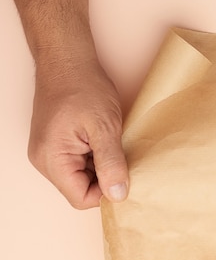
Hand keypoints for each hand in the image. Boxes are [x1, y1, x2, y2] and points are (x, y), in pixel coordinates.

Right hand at [27, 55, 128, 208]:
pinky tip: (107, 142)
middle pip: (81, 190)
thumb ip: (111, 163)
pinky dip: (96, 157)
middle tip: (124, 157)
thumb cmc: (83, 87)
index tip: (127, 177)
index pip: (81, 198)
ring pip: (82, 177)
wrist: (68, 60)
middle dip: (105, 179)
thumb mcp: (105, 127)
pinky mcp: (57, 144)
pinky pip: (79, 163)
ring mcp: (49, 152)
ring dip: (102, 167)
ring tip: (114, 145)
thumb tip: (118, 195)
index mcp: (52, 160)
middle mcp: (45, 160)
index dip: (106, 192)